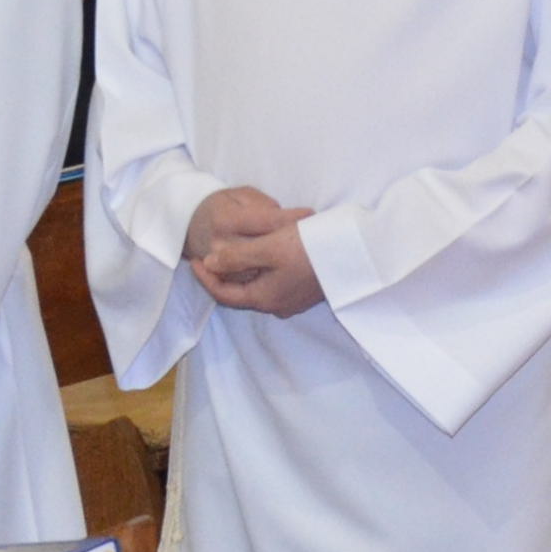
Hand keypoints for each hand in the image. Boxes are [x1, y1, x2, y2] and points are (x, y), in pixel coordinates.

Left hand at [186, 186, 324, 318]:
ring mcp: (294, 299)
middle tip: (211, 252)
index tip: (193, 258)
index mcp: (265, 298)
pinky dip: (263, 267)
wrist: (357, 252)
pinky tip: (266, 249)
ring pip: (259, 285)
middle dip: (225, 272)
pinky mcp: (307, 289)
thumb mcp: (268, 247)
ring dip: (245, 269)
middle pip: (241, 291)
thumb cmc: (310, 248)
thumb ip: (236, 257)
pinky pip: (275, 280)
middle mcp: (279, 304)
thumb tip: (210, 264)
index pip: (224, 294)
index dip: (204, 278)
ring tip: (236, 247)